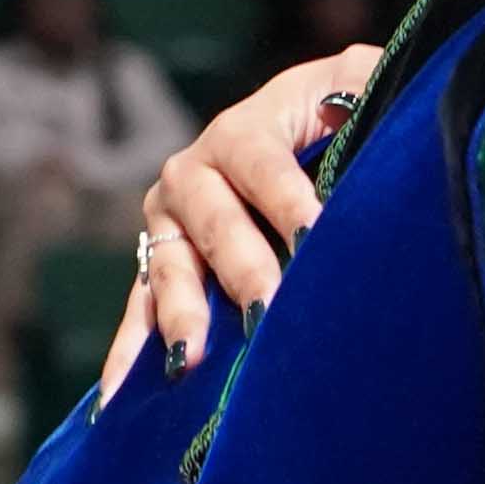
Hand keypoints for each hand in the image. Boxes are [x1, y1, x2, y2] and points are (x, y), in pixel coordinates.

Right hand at [107, 42, 380, 380]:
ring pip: (170, 269)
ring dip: (179, 313)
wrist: (307, 131)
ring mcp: (170, 225)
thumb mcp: (360, 80)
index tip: (316, 235)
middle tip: (267, 309)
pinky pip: (140, 310)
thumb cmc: (345, 110)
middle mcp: (194, 173)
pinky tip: (116, 402)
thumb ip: (364, 82)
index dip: (289, 198)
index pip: (262, 164)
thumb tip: (368, 109)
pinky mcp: (160, 268)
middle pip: (213, 222)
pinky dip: (128, 355)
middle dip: (241, 267)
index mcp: (242, 128)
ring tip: (189, 359)